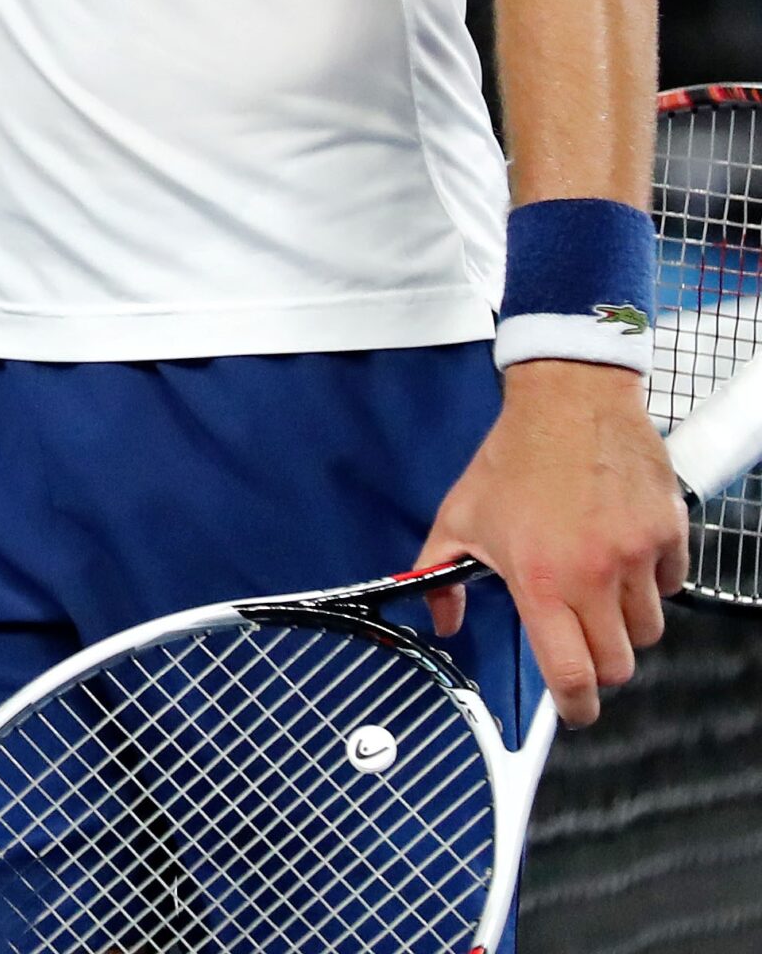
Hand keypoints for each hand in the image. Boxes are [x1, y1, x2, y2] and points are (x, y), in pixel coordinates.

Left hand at [410, 363, 688, 724]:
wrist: (568, 398)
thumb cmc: (512, 457)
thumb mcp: (460, 515)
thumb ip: (438, 574)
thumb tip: (441, 621)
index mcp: (540, 580)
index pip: (571, 674)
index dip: (577, 706)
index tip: (575, 709)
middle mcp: (594, 576)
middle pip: (617, 665)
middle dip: (598, 663)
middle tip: (580, 637)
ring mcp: (637, 555)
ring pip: (648, 629)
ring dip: (625, 622)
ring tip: (597, 585)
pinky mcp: (669, 533)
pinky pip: (670, 585)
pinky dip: (651, 582)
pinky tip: (622, 551)